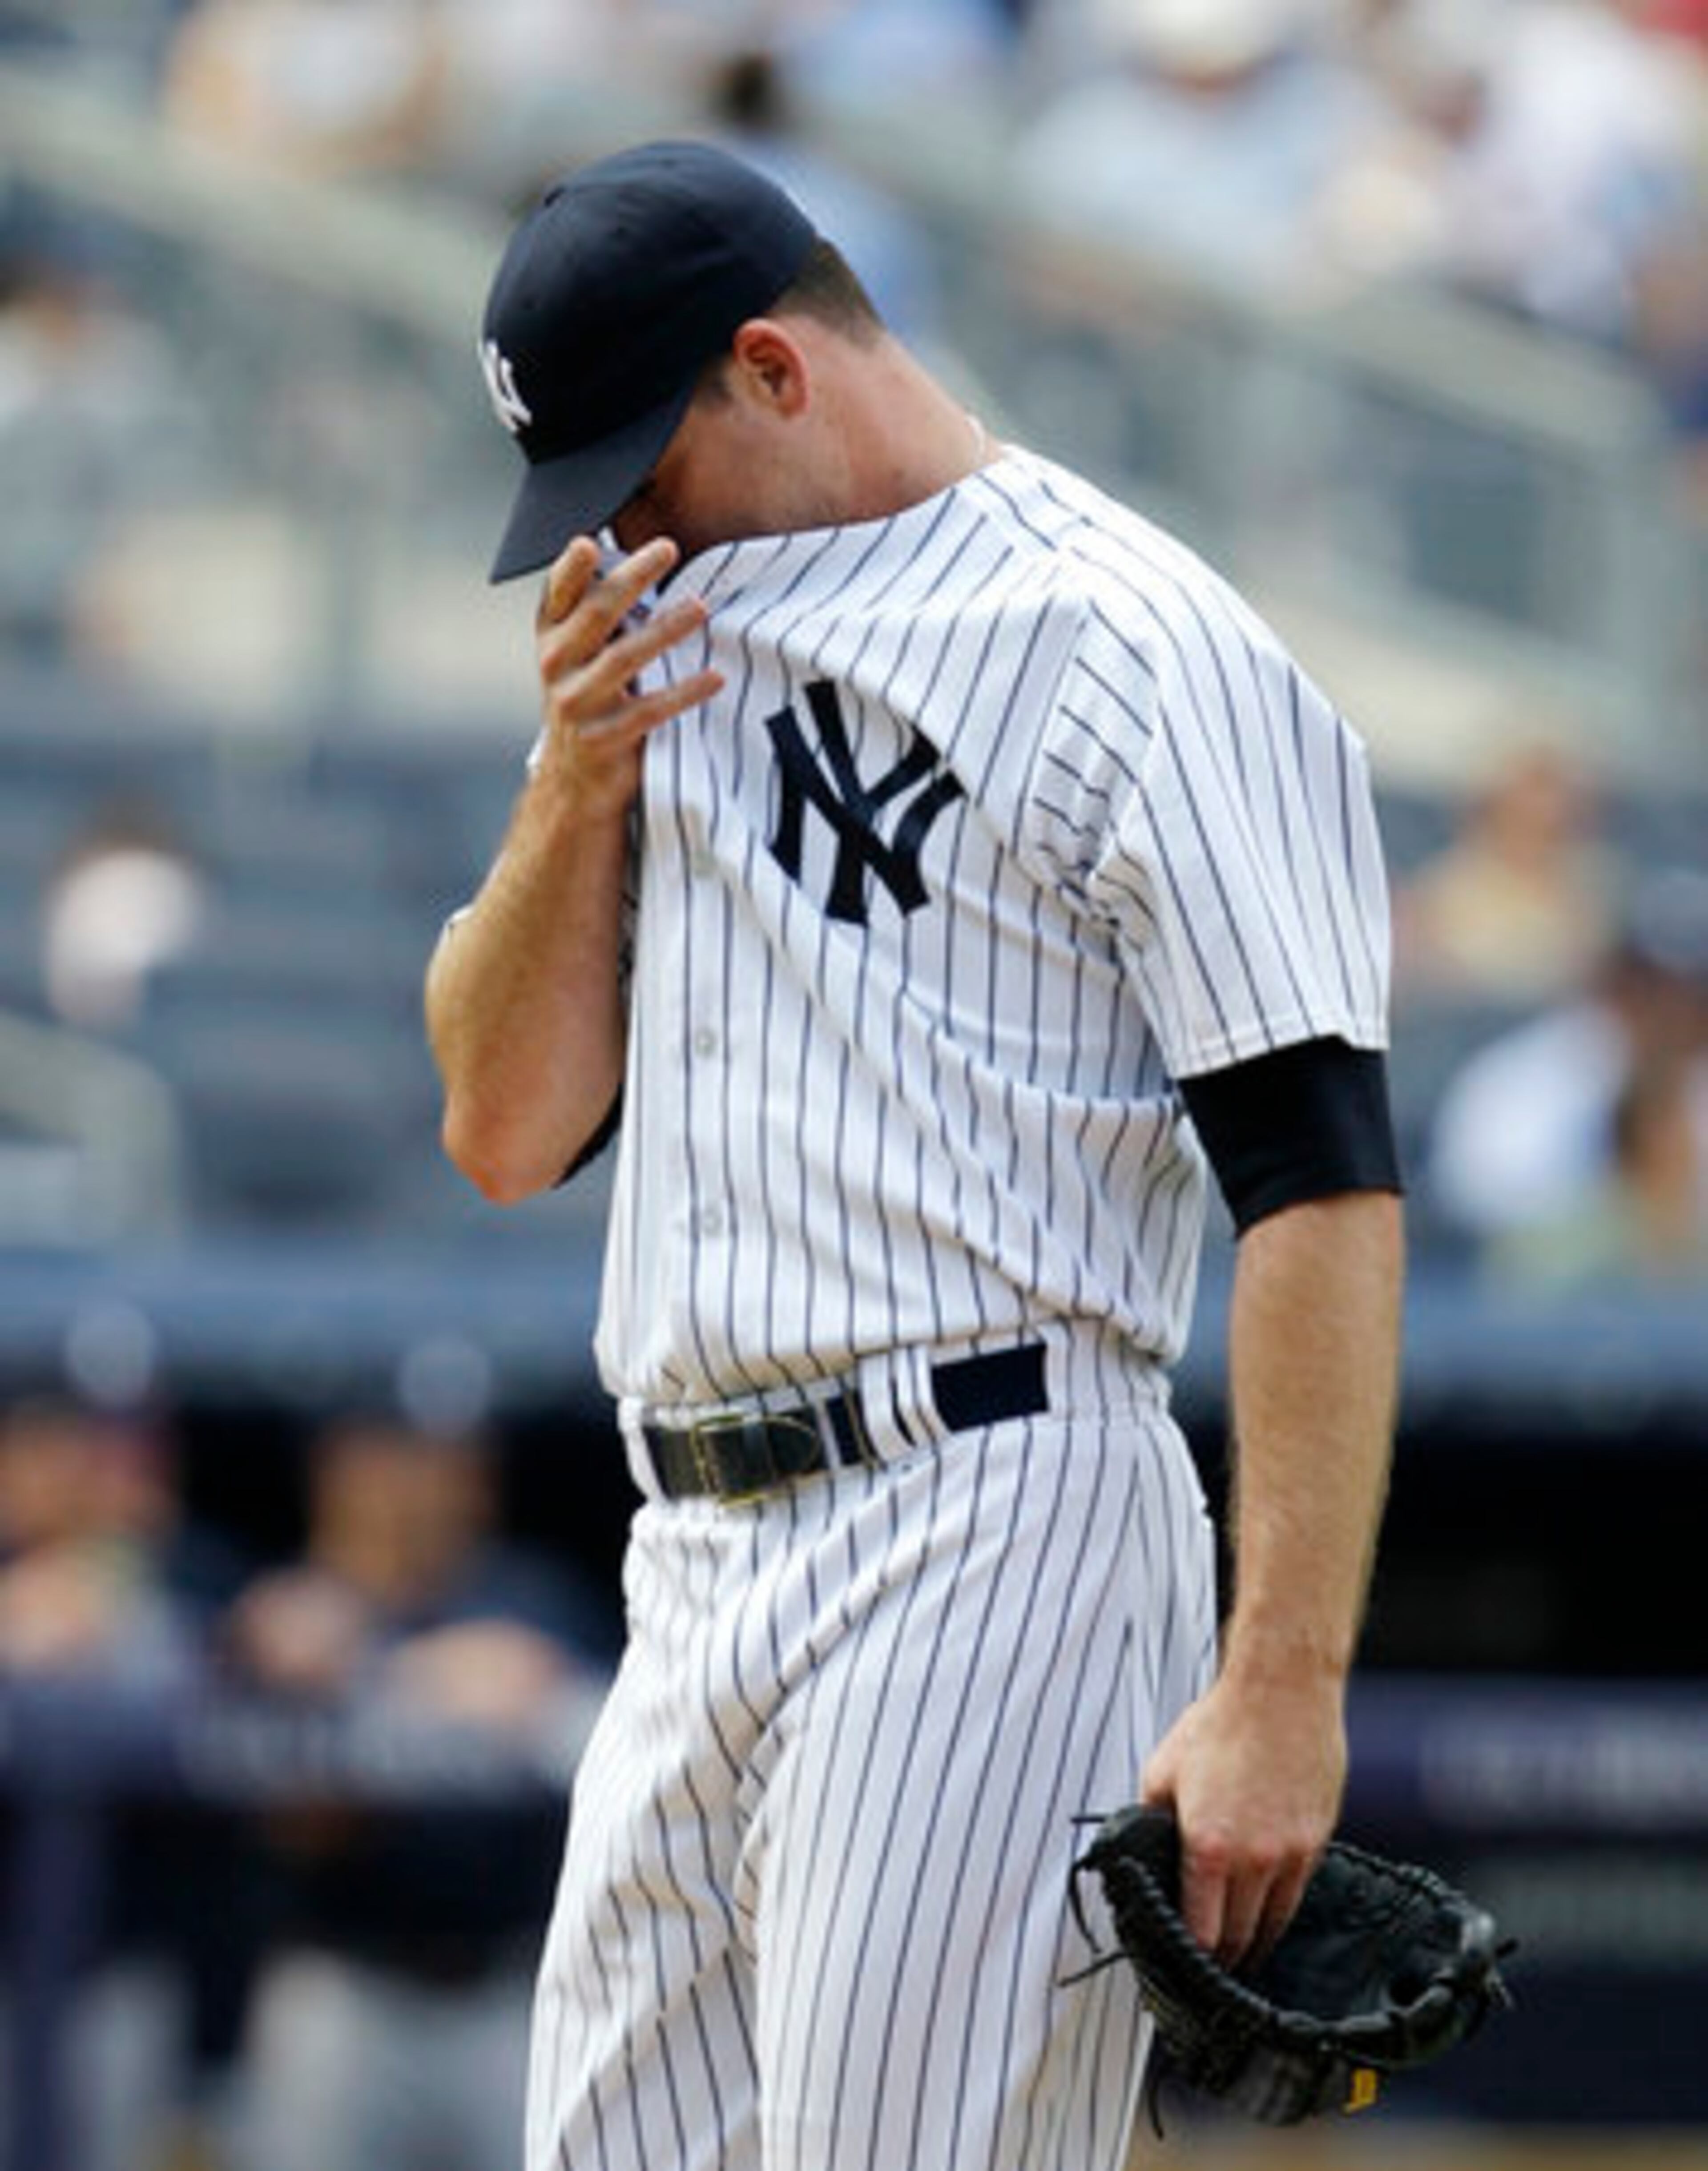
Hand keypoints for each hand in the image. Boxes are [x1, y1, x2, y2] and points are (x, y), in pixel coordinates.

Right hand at [533, 534, 723, 823]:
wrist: (574, 778)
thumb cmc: (589, 698)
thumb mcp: (581, 652)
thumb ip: (598, 611)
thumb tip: (639, 558)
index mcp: (551, 636)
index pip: (557, 594)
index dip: (571, 568)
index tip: (590, 541)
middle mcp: (555, 666)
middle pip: (595, 615)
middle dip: (631, 579)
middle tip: (667, 548)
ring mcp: (575, 704)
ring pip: (621, 660)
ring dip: (663, 630)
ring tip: (700, 607)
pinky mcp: (601, 740)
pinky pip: (647, 712)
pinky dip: (683, 694)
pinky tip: (715, 678)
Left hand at [1140, 1664, 1346, 1971]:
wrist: (1282, 1692)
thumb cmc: (1219, 1724)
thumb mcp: (1163, 1770)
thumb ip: (1152, 1821)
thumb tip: (1145, 1852)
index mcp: (1208, 1847)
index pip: (1201, 1933)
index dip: (1189, 1960)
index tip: (1180, 1970)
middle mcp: (1254, 1860)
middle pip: (1240, 1939)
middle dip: (1223, 1962)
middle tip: (1209, 1975)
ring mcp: (1291, 1853)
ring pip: (1273, 1923)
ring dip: (1255, 1944)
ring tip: (1241, 1958)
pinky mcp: (1317, 1841)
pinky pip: (1296, 1892)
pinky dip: (1279, 1909)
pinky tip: (1267, 1912)